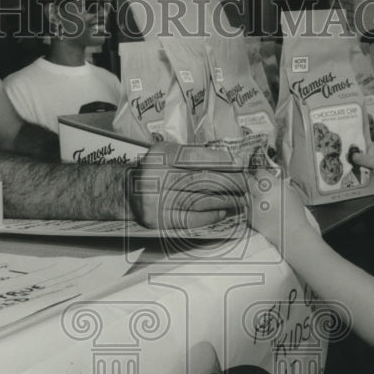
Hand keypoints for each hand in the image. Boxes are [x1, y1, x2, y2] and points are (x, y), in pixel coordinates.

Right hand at [129, 141, 247, 229]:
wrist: (127, 192)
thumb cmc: (157, 170)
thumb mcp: (169, 154)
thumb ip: (195, 157)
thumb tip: (232, 164)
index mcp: (162, 155)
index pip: (196, 158)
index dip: (221, 161)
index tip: (240, 164)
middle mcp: (158, 177)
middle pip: (202, 180)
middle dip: (229, 183)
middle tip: (246, 185)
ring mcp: (158, 200)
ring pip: (200, 201)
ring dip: (225, 201)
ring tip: (241, 199)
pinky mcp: (160, 219)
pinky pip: (191, 219)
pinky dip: (210, 216)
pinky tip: (223, 211)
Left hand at [247, 169, 308, 250]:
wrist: (292, 233)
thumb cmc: (295, 215)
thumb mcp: (292, 192)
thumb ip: (279, 183)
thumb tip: (272, 177)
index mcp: (273, 186)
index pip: (259, 173)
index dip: (261, 174)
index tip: (261, 175)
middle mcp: (261, 195)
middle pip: (250, 182)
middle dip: (255, 183)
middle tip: (260, 186)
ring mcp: (255, 206)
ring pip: (246, 195)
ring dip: (252, 195)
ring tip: (263, 201)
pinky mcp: (250, 217)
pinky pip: (246, 207)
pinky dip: (251, 207)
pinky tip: (262, 210)